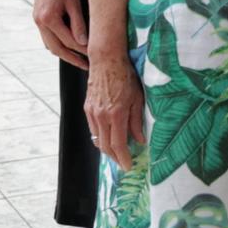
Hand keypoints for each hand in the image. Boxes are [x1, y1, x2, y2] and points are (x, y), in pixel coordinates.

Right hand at [31, 0, 88, 65]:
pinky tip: (68, 45)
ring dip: (64, 53)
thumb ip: (78, 23)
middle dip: (72, 59)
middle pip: (56, 49)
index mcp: (49, 19)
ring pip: (50, 45)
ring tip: (79, 59)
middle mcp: (40, 22)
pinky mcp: (38, 18)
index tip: (95, 56)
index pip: (69, 42)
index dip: (83, 51)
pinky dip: (58, 44)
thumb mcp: (74, 1)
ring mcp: (37, 21)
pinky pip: (47, 37)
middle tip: (87, 67)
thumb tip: (84, 43)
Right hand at [84, 50, 146, 171]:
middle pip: (105, 146)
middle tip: (123, 162)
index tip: (128, 166)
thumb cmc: (126, 77)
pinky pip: (93, 129)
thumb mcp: (137, 98)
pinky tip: (108, 136)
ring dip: (107, 148)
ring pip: (97, 139)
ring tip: (117, 152)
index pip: (118, 144)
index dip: (123, 158)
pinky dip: (100, 136)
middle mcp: (101, 116)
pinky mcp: (87, 108)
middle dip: (115, 157)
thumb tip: (140, 140)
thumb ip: (136, 121)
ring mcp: (92, 113)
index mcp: (116, 114)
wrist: (106, 61)